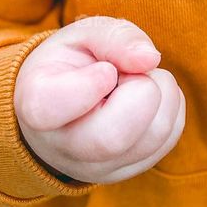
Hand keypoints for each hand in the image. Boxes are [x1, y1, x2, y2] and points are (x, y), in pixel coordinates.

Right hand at [14, 16, 185, 184]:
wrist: (61, 102)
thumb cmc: (69, 64)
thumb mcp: (81, 35)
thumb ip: (112, 37)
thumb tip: (150, 58)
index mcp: (37, 106)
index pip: (57, 106)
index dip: (93, 80)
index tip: (104, 69)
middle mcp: (64, 149)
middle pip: (114, 137)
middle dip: (140, 88)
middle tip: (128, 73)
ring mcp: (97, 168)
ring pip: (155, 135)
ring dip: (162, 91)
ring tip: (135, 81)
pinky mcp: (127, 171)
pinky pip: (169, 136)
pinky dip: (169, 105)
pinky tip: (143, 98)